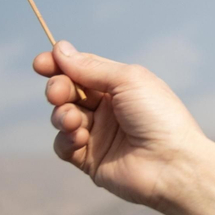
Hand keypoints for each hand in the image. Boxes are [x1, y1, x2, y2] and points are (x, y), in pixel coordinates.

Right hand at [34, 42, 207, 209]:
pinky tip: (79, 138)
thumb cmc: (159, 117)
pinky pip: (63, 146)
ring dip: (61, 115)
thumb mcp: (128, 80)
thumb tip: (59, 50)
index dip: (59, 65)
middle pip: (68, 91)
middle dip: (57, 88)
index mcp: (120, 86)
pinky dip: (65, 139)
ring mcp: (99, 134)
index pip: (81, 70)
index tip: (41, 63)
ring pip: (61, 117)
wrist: (173, 165)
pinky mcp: (91, 160)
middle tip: (58, 92)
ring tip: (72, 120)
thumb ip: (91, 67)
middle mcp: (108, 109)